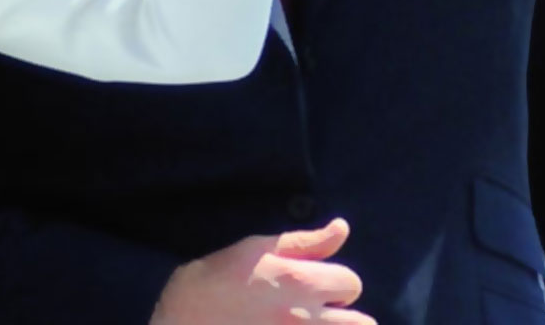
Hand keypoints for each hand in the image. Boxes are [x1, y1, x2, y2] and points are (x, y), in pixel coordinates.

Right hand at [150, 219, 374, 324]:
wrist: (182, 323)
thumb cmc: (216, 278)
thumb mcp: (256, 248)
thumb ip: (304, 242)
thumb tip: (342, 228)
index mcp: (299, 281)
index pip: (351, 282)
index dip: (335, 280)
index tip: (315, 282)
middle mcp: (306, 318)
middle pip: (361, 323)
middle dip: (344, 315)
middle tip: (316, 311)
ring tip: (310, 324)